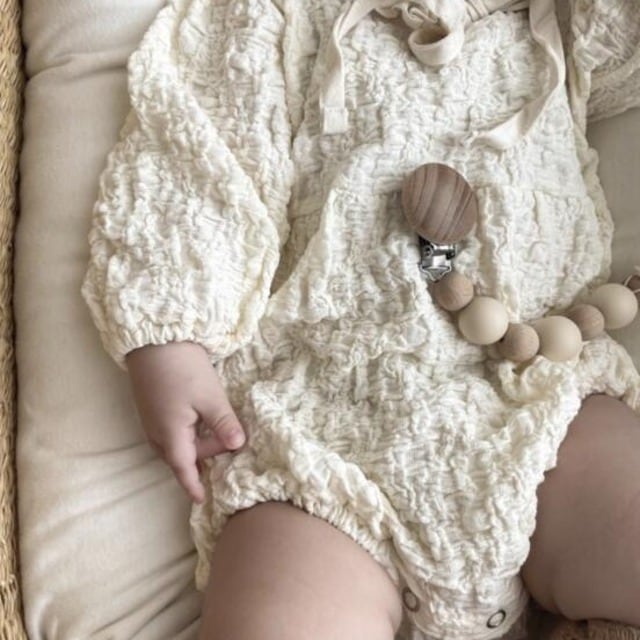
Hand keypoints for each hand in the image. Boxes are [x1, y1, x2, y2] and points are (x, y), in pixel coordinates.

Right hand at [126, 342, 245, 503]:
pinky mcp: (152, 407)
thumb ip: (224, 424)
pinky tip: (200, 423)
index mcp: (170, 435)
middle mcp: (156, 432)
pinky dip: (185, 435)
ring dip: (194, 447)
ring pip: (173, 444)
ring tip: (215, 441)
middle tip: (230, 445)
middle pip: (180, 457)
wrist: (154, 339)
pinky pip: (168, 432)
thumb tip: (238, 446)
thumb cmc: (184, 368)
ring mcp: (151, 419)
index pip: (183, 469)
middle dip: (202, 459)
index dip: (193, 486)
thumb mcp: (210, 396)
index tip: (203, 500)